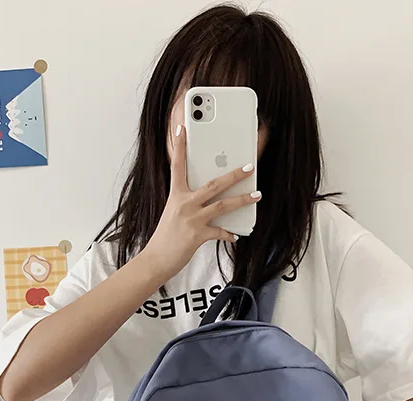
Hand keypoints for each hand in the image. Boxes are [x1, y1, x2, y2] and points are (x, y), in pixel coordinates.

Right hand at [144, 125, 260, 281]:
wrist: (156, 259)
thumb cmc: (165, 237)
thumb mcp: (173, 213)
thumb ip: (188, 202)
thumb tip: (207, 197)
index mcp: (176, 195)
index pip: (177, 166)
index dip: (180, 146)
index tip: (182, 129)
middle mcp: (184, 204)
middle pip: (213, 184)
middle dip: (234, 174)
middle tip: (249, 166)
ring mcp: (191, 219)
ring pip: (222, 205)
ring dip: (242, 199)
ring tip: (257, 195)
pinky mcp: (197, 235)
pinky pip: (220, 232)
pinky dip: (229, 233)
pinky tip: (235, 235)